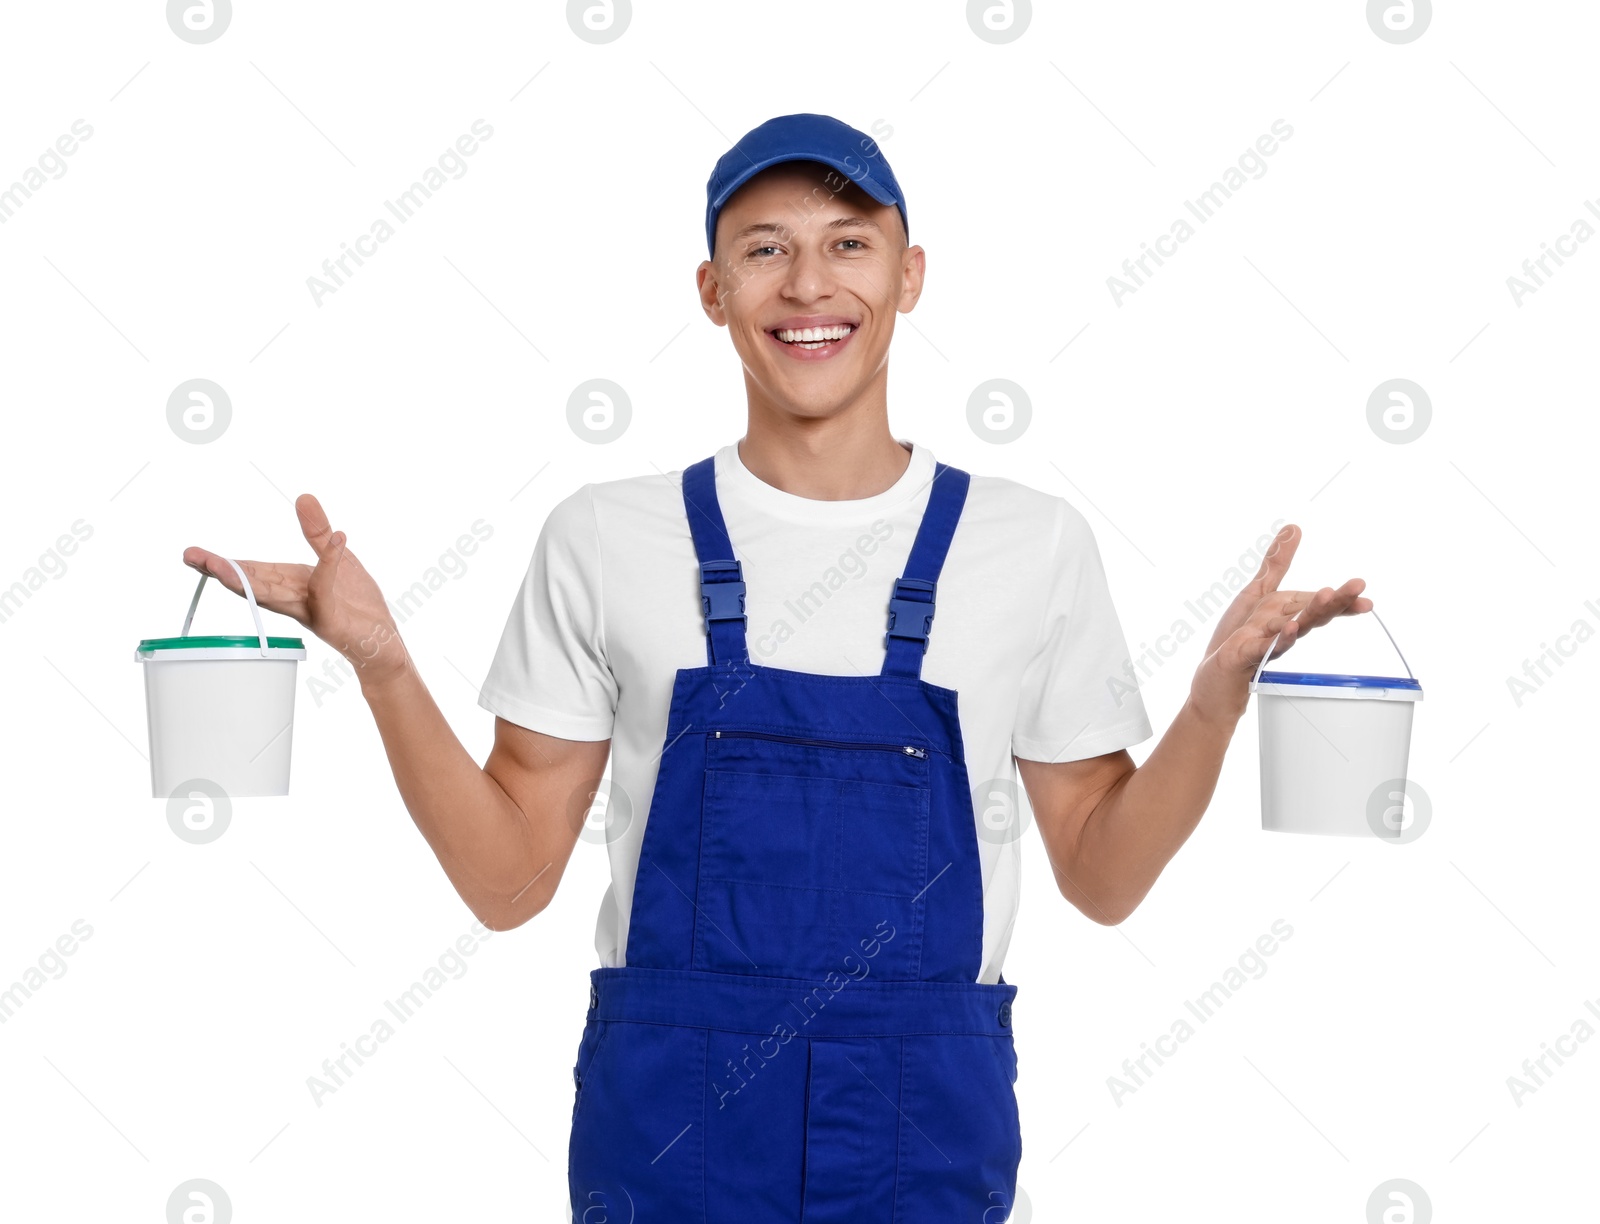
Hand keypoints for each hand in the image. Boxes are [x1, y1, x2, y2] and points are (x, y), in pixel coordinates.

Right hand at [183, 494, 408, 687]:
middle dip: (221, 572)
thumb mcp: (339, 559)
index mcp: (290, 584)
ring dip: (246, 580)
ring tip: (218, 565)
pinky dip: (329, 563)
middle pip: (252, 585)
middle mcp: (293, 600)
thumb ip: (318, 532)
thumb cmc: (357, 604)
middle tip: (192, 559)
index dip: (223, 563)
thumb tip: (303, 497)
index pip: (251, 572)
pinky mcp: (331, 620)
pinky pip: (326, 589)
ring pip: (273, 595)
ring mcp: (310, 612)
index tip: (193, 555)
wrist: (382, 641)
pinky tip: (335, 539)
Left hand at [1188, 523, 1372, 726]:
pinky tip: (1289, 627)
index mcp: (1288, 614)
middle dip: (1335, 600)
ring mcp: (1266, 645)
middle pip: (1313, 614)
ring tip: (1327, 596)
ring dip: (1311, 613)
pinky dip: (1279, 639)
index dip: (1342, 597)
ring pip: (1294, 628)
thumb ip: (1276, 563)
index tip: (1363, 588)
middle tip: (1359, 586)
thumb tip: (1294, 527)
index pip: (1318, 604)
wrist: (1216, 679)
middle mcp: (1283, 630)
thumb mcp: (1257, 592)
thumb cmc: (1238, 637)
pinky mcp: (1246, 656)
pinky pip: (1266, 648)